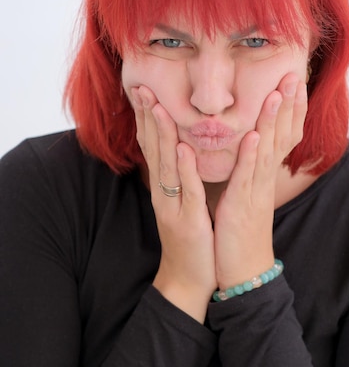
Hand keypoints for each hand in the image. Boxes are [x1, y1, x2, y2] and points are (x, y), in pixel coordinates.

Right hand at [131, 86, 215, 321]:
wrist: (188, 280)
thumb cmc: (190, 240)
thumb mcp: (182, 205)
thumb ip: (180, 179)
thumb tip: (181, 152)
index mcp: (164, 187)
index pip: (152, 146)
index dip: (146, 118)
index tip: (143, 89)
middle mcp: (163, 193)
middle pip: (152, 149)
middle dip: (147, 117)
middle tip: (140, 86)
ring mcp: (173, 206)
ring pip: (165, 165)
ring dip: (161, 134)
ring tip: (157, 106)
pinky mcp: (189, 221)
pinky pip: (187, 191)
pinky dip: (185, 168)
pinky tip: (182, 148)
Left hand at [213, 73, 307, 288]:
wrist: (243, 271)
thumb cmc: (242, 234)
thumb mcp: (248, 197)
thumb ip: (251, 172)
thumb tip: (251, 149)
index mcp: (264, 177)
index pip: (282, 137)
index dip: (290, 110)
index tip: (294, 82)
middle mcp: (265, 181)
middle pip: (281, 137)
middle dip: (288, 106)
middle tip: (294, 75)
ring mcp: (255, 194)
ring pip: (267, 152)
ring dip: (273, 122)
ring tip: (277, 93)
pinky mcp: (241, 208)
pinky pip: (247, 179)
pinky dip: (252, 157)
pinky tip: (255, 136)